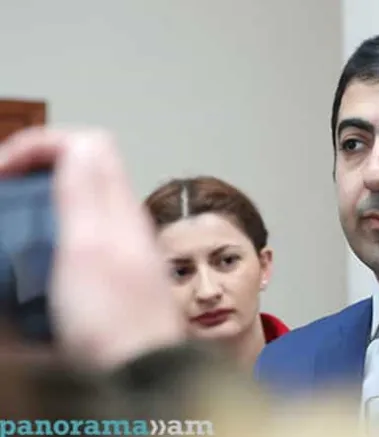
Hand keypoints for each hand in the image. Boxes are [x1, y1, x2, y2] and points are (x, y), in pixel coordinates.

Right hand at [0, 127, 185, 370]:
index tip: (2, 169)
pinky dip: (49, 230)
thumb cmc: (116, 321)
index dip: (38, 144)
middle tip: (2, 186)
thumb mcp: (88, 248)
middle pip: (81, 166)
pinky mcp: (111, 274)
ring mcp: (120, 247)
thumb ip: (83, 194)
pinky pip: (78, 233)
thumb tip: (75, 143)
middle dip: (35, 166)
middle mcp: (123, 222)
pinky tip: (32, 255)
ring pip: (78, 199)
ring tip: (10, 215)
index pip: (86, 143)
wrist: (140, 374)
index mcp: (119, 208)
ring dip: (40, 196)